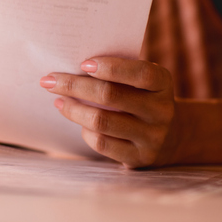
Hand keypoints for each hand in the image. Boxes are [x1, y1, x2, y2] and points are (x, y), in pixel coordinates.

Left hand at [40, 57, 177, 167]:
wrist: (172, 137)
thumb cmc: (142, 98)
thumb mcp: (140, 83)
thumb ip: (117, 73)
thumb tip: (71, 69)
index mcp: (162, 84)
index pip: (140, 73)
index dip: (111, 67)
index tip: (83, 64)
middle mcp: (161, 110)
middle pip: (110, 95)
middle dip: (74, 86)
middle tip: (50, 80)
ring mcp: (152, 137)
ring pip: (102, 121)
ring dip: (73, 109)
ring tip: (59, 101)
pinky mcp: (139, 158)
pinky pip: (102, 144)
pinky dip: (85, 131)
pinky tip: (80, 123)